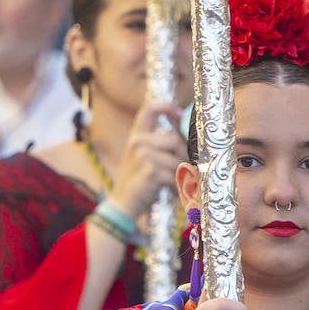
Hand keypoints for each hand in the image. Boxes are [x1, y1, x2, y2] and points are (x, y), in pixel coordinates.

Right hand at [110, 101, 186, 220]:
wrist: (123, 203)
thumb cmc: (138, 180)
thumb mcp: (142, 156)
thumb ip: (158, 144)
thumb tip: (185, 140)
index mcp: (136, 135)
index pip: (149, 109)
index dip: (166, 106)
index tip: (179, 112)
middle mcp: (138, 142)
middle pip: (175, 140)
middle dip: (183, 157)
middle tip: (183, 170)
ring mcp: (143, 155)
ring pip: (177, 160)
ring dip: (180, 175)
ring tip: (173, 183)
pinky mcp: (150, 170)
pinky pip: (174, 175)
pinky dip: (176, 186)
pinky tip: (170, 190)